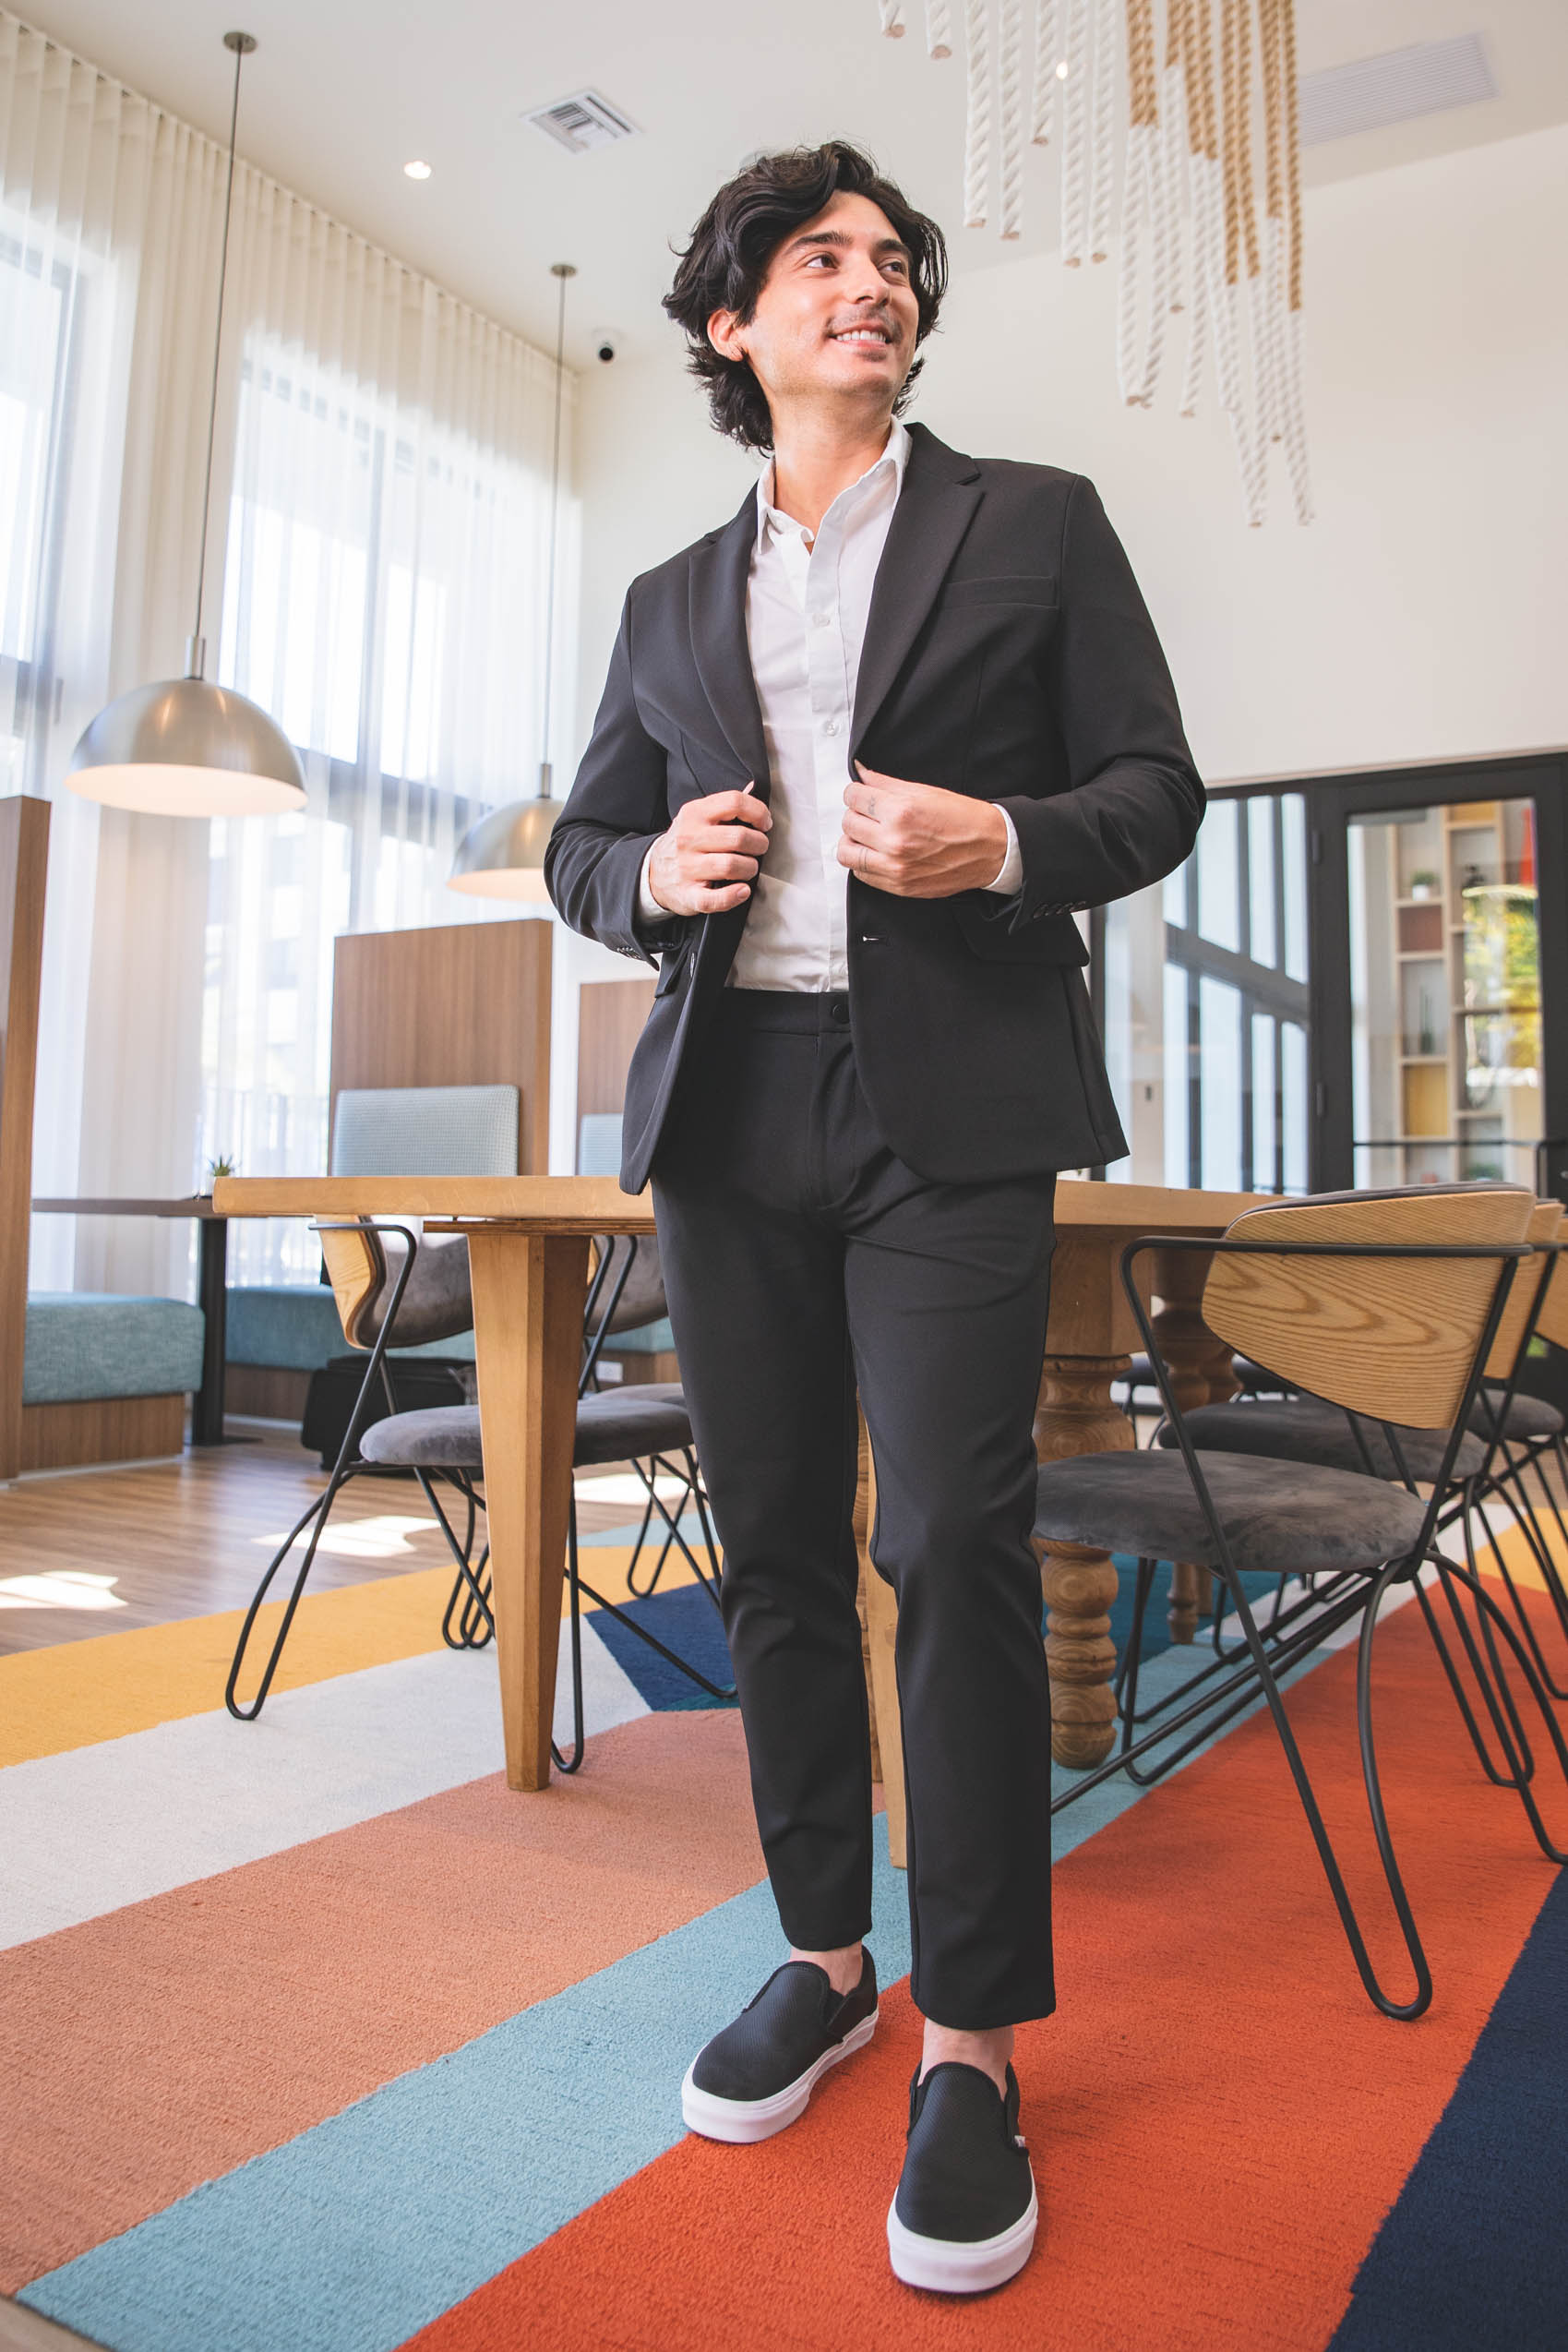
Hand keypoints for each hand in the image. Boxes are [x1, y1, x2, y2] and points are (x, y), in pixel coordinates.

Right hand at [647, 789, 771, 915]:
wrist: (653, 873)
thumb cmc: (686, 844)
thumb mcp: (697, 817)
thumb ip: (725, 806)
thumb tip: (753, 788)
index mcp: (694, 814)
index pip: (734, 802)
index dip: (758, 812)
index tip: (765, 824)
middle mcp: (689, 838)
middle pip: (738, 837)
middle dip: (759, 844)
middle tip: (759, 848)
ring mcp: (687, 868)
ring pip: (732, 865)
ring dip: (750, 868)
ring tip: (748, 868)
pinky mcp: (689, 895)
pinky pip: (717, 899)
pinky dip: (735, 895)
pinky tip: (742, 890)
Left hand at [837, 763, 1008, 897]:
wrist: (990, 850)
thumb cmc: (964, 820)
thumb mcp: (925, 791)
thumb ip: (886, 783)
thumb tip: (861, 774)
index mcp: (901, 812)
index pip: (853, 797)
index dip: (856, 792)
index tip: (862, 795)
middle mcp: (894, 841)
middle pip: (848, 823)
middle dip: (857, 814)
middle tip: (870, 813)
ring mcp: (895, 867)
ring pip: (846, 853)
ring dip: (853, 840)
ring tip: (868, 835)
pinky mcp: (898, 886)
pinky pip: (861, 875)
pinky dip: (864, 862)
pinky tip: (878, 853)